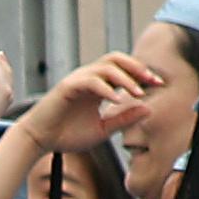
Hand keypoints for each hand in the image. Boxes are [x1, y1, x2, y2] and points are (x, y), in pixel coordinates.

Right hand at [20, 52, 158, 154]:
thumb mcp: (103, 129)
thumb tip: (149, 108)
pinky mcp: (68, 86)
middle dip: (137, 67)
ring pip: (106, 66)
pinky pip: (91, 80)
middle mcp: (88, 78)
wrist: (40, 140)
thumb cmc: (67, 135)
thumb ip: (124, 118)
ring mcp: (77, 80)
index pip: (123, 70)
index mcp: (97, 86)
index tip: (159, 84)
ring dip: (125, 77)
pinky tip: (117, 100)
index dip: (142, 74)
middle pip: (116, 58)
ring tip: (137, 93)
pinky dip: (106, 89)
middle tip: (152, 81)